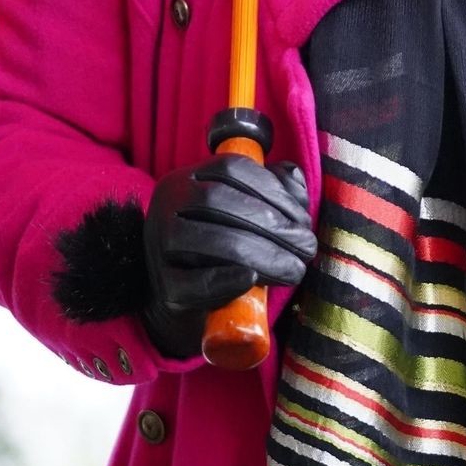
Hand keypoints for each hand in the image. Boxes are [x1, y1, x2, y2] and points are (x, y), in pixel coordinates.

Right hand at [141, 154, 317, 357]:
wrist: (188, 296)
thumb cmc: (227, 246)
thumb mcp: (250, 211)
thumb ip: (275, 189)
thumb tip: (292, 176)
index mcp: (190, 177)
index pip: (230, 168)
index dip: (273, 190)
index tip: (303, 219)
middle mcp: (167, 203)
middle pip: (217, 201)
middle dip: (272, 224)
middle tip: (307, 248)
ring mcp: (159, 245)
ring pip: (206, 240)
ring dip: (260, 253)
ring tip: (294, 269)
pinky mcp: (163, 287)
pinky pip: (191, 283)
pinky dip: (225, 280)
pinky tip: (253, 279)